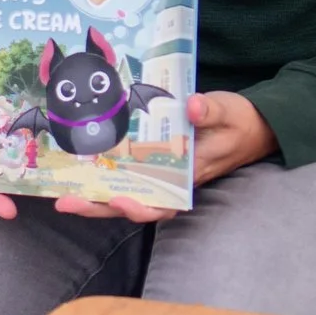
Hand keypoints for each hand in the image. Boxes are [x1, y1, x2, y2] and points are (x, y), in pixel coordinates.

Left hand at [55, 90, 276, 222]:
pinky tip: (78, 170)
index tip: (118, 201)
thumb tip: (192, 107)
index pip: (162, 203)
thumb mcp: (229, 112)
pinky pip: (126, 176)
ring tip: (62, 194)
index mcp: (190, 176)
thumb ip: (211, 111)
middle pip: (132, 203)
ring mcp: (161, 174)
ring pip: (124, 192)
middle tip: (66, 203)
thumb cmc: (241, 122)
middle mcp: (172, 181)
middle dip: (98, 206)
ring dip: (94, 196)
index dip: (138, 207)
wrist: (252, 126)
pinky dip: (103, 177)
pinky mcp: (154, 162)